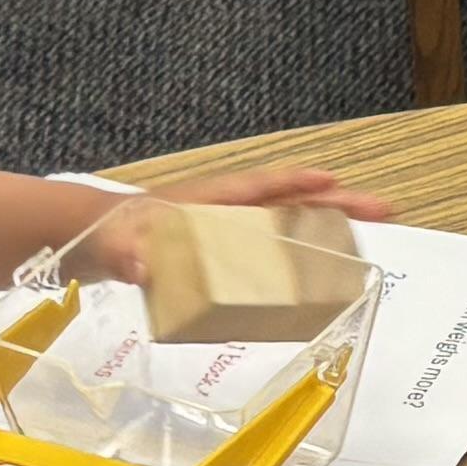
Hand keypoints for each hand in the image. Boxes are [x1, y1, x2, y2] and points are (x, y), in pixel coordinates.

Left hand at [67, 160, 393, 296]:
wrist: (82, 239)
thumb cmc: (104, 234)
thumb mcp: (112, 245)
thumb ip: (125, 253)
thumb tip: (141, 266)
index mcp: (205, 202)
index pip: (261, 186)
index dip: (300, 184)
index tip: (339, 184)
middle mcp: (223, 212)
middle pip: (290, 204)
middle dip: (336, 204)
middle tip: (384, 210)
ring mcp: (222, 233)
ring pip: (284, 227)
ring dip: (323, 231)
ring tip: (364, 245)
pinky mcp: (216, 255)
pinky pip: (266, 254)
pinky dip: (295, 259)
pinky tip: (309, 281)